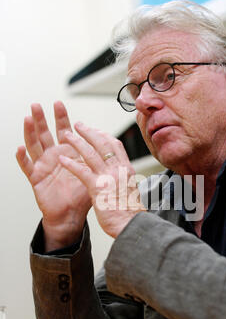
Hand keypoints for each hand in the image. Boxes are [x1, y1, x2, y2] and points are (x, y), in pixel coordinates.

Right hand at [16, 102, 91, 249]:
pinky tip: (20, 148)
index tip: (59, 103)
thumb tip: (111, 142)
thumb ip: (98, 157)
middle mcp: (53, 156)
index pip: (63, 130)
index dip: (60, 117)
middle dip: (41, 119)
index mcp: (68, 152)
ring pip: (34, 145)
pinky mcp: (36, 178)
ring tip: (28, 119)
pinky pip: (28, 167)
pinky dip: (22, 158)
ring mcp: (43, 166)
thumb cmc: (82, 195)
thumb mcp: (93, 171)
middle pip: (45, 133)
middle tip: (38, 105)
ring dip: (30, 132)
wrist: (73, 215)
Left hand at [58, 122, 146, 237]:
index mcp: (127, 169)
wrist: (132, 225)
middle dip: (88, 132)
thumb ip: (123, 180)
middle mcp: (119, 169)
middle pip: (103, 143)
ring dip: (77, 142)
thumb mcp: (131, 190)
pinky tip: (62, 159)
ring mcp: (108, 177)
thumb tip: (119, 178)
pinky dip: (70, 163)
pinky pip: (81, 171)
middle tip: (78, 125)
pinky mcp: (98, 187)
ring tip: (66, 136)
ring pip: (90, 153)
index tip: (95, 131)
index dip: (104, 135)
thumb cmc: (131, 213)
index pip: (116, 145)